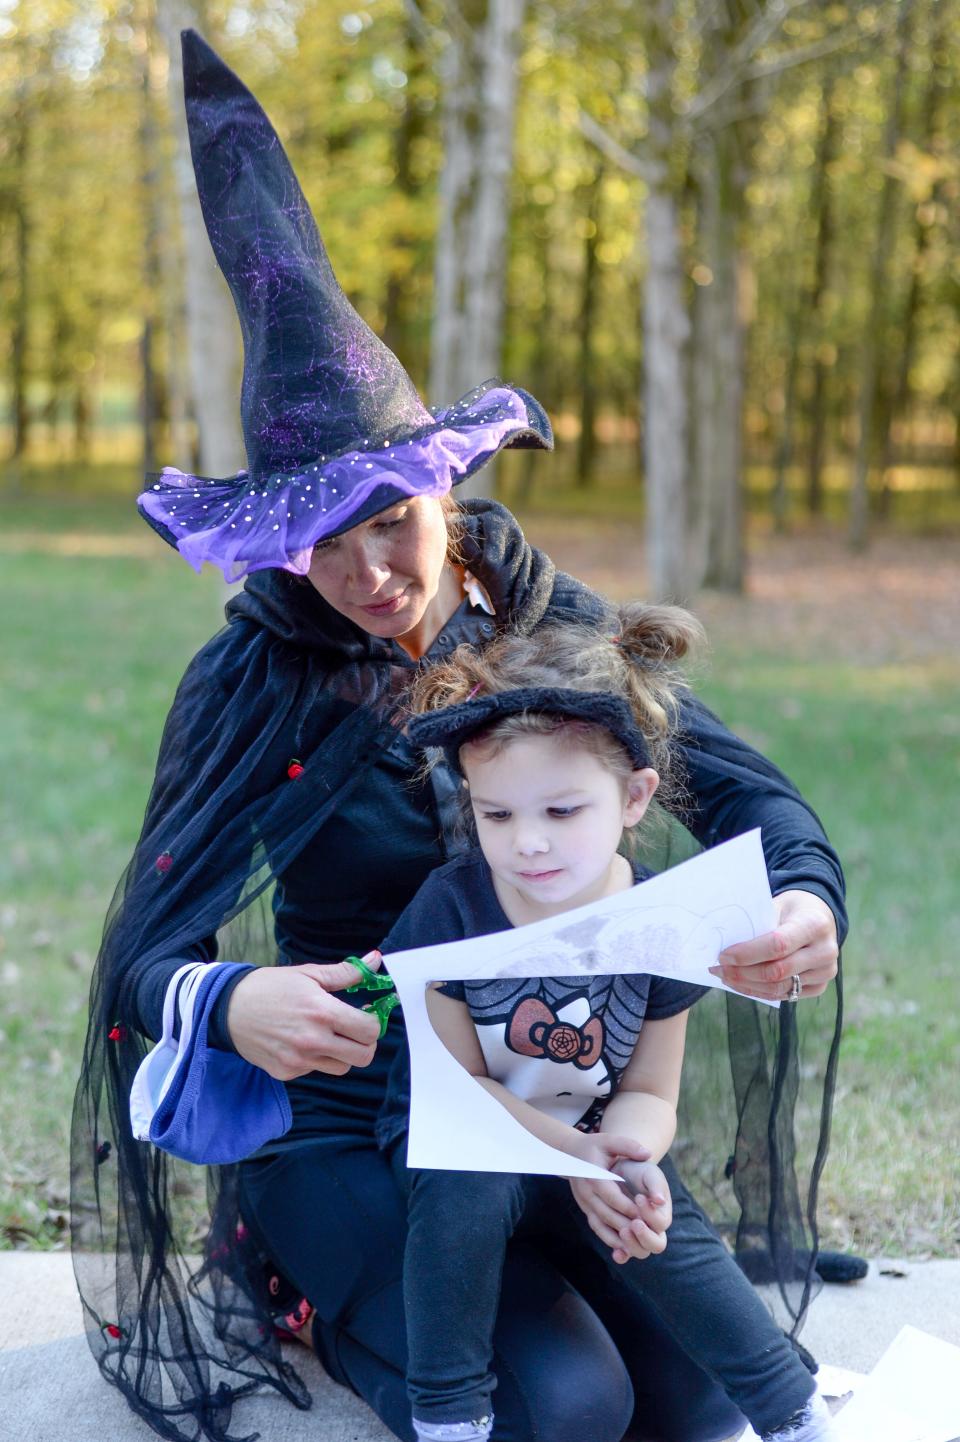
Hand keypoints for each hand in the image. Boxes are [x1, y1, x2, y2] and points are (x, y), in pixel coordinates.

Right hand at [226, 950, 383, 1079]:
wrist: (227, 1008)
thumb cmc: (270, 987)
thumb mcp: (308, 974)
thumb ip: (346, 972)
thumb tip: (375, 962)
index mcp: (322, 1012)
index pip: (370, 1030)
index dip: (373, 1022)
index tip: (365, 1013)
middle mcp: (313, 1040)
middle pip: (363, 1056)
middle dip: (365, 1043)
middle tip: (355, 1029)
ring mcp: (299, 1060)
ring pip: (342, 1067)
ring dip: (342, 1053)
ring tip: (327, 1034)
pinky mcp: (286, 1073)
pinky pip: (315, 1070)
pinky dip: (316, 1058)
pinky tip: (301, 1041)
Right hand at [568, 1134, 666, 1264]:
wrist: (571, 1153)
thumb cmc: (595, 1147)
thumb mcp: (610, 1140)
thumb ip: (629, 1146)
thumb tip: (648, 1154)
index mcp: (593, 1175)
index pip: (611, 1195)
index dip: (627, 1206)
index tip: (644, 1214)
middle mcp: (585, 1192)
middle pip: (606, 1213)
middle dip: (626, 1223)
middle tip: (645, 1231)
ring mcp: (583, 1203)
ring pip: (601, 1224)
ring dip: (618, 1235)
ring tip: (638, 1241)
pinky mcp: (585, 1210)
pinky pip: (596, 1227)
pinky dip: (609, 1238)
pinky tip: (624, 1246)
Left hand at [613, 1159, 671, 1257]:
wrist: (621, 1173)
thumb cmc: (639, 1172)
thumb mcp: (649, 1173)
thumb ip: (656, 1185)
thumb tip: (660, 1201)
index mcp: (662, 1214)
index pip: (661, 1223)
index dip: (651, 1214)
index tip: (639, 1198)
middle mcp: (653, 1229)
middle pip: (656, 1245)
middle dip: (645, 1236)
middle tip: (634, 1223)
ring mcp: (638, 1237)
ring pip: (641, 1252)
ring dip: (632, 1245)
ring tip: (623, 1230)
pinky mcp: (623, 1239)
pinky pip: (625, 1254)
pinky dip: (621, 1255)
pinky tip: (616, 1253)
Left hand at [709, 889, 838, 1001]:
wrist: (820, 917)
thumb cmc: (791, 910)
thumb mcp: (775, 906)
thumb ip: (756, 925)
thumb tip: (723, 946)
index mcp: (814, 924)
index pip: (778, 944)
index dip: (747, 953)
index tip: (723, 955)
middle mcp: (825, 950)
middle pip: (777, 971)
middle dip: (742, 973)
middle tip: (718, 969)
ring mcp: (825, 972)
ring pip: (779, 988)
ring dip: (747, 985)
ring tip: (725, 977)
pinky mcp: (820, 986)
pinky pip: (784, 996)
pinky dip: (759, 992)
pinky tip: (741, 984)